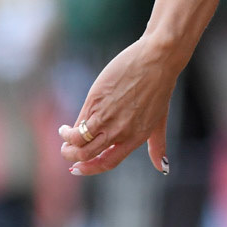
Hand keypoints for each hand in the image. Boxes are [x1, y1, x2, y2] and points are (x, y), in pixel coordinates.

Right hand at [58, 37, 178, 175]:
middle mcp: (120, 131)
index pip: (107, 162)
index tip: (77, 168)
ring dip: (67, 144)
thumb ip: (158, 145)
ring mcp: (107, 117)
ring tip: (65, 135)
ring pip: (78, 142)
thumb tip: (162, 168)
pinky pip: (78, 124)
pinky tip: (67, 126)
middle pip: (87, 155)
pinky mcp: (96, 102)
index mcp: (135, 137)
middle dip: (72, 157)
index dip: (90, 169)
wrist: (158, 58)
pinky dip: (68, 130)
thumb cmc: (160, 86)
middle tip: (67, 150)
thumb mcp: (160, 120)